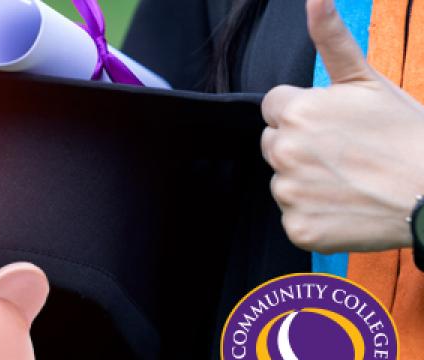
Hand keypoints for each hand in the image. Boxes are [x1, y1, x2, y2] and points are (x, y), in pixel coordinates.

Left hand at [261, 0, 423, 252]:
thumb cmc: (405, 134)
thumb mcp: (366, 81)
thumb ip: (332, 39)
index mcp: (294, 111)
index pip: (274, 108)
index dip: (301, 114)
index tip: (329, 124)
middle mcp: (283, 151)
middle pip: (273, 144)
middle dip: (298, 145)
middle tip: (342, 153)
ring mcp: (289, 193)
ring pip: (282, 182)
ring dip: (304, 181)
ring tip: (347, 180)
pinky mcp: (298, 229)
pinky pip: (293, 217)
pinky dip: (313, 215)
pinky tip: (343, 206)